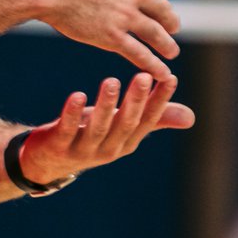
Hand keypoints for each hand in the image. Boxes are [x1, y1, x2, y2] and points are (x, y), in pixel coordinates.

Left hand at [17, 73, 195, 184]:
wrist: (46, 161)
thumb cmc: (89, 136)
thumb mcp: (121, 127)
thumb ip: (153, 120)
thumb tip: (192, 117)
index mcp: (127, 142)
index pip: (148, 121)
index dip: (159, 101)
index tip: (170, 78)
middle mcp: (109, 149)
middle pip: (126, 124)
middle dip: (136, 101)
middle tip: (144, 75)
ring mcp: (83, 150)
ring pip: (98, 128)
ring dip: (106, 105)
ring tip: (111, 81)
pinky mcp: (58, 147)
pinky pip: (67, 129)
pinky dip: (73, 113)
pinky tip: (78, 95)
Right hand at [41, 0, 181, 80]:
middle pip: (162, 7)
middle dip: (169, 19)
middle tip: (173, 28)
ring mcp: (125, 15)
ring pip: (155, 33)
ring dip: (166, 45)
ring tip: (170, 54)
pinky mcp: (112, 36)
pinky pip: (140, 53)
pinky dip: (153, 65)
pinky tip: (161, 74)